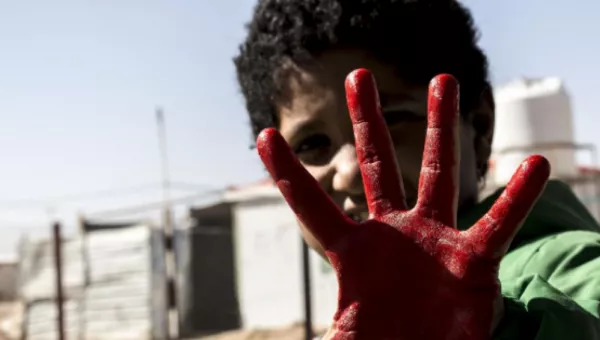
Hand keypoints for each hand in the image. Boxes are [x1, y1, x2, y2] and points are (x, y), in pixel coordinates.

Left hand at [256, 69, 549, 339]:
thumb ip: (324, 335)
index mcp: (354, 250)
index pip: (313, 204)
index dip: (289, 172)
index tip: (263, 135)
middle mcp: (394, 233)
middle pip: (377, 166)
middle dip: (367, 121)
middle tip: (358, 75)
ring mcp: (434, 239)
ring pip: (439, 173)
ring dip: (441, 126)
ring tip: (444, 78)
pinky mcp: (473, 260)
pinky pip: (497, 225)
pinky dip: (516, 199)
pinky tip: (534, 164)